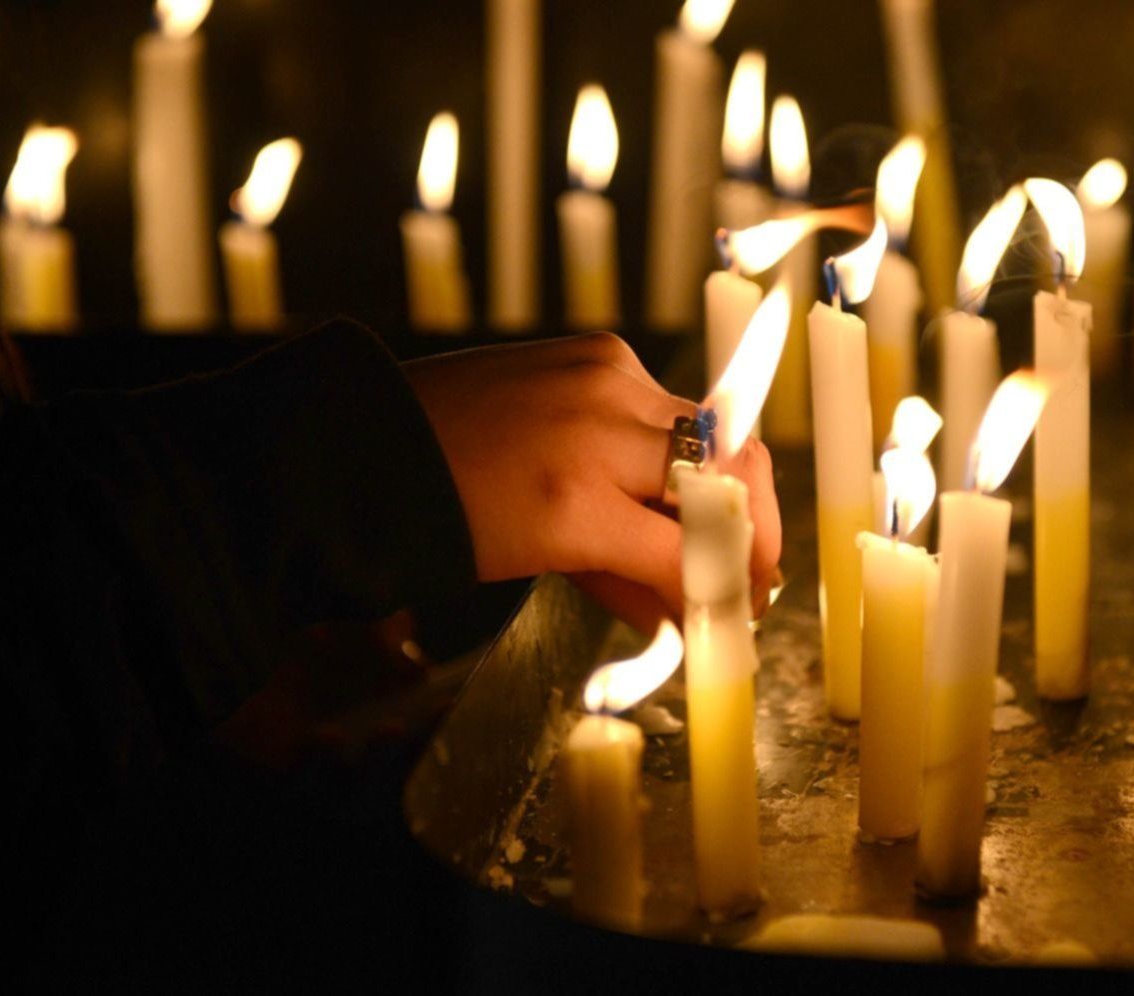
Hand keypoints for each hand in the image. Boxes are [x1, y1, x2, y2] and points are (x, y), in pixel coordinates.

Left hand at [405, 333, 780, 628]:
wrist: (373, 435)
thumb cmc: (449, 516)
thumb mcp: (538, 561)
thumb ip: (626, 583)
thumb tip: (693, 613)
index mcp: (574, 503)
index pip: (693, 550)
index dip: (732, 587)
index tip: (746, 611)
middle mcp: (601, 429)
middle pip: (733, 475)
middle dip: (759, 532)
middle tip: (760, 572)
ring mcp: (605, 378)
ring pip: (714, 434)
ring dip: (729, 488)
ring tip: (720, 531)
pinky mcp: (600, 350)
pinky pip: (667, 402)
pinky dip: (677, 445)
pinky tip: (658, 477)